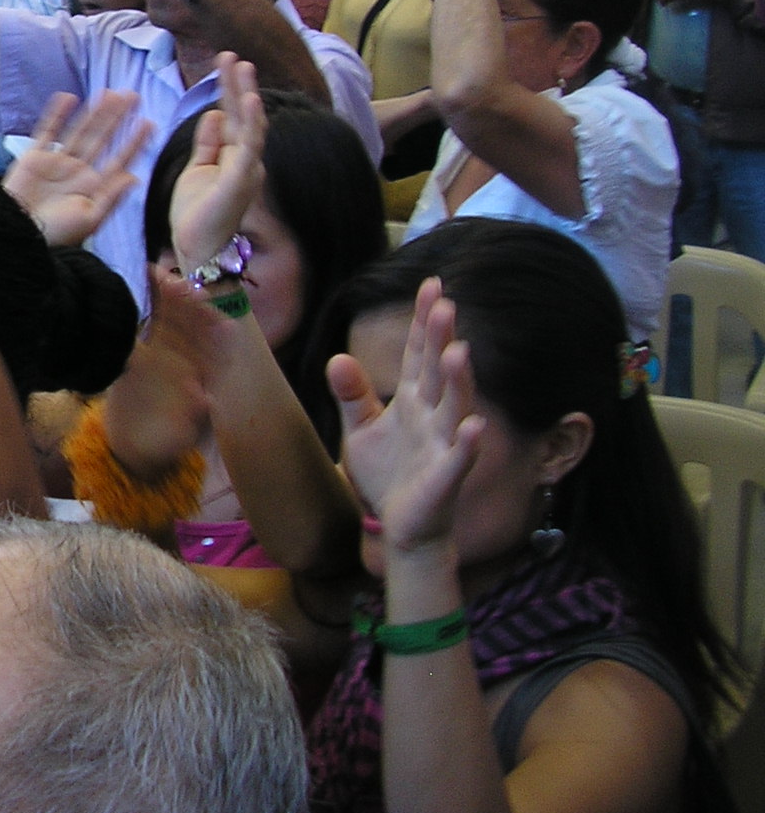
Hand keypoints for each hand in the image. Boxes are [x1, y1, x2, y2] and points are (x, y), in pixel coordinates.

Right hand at [3, 91, 153, 246]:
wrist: (17, 234)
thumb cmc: (56, 235)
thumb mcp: (89, 219)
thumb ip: (111, 197)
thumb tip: (134, 177)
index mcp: (93, 187)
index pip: (119, 159)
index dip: (134, 142)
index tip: (150, 123)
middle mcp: (78, 171)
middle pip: (102, 138)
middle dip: (117, 118)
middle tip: (133, 95)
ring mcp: (57, 163)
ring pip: (80, 130)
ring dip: (94, 112)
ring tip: (110, 93)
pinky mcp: (35, 157)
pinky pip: (48, 131)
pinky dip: (57, 115)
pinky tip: (68, 98)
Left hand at [167, 54, 265, 271]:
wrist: (197, 250)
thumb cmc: (197, 214)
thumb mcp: (197, 170)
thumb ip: (207, 143)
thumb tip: (214, 113)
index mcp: (232, 157)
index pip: (232, 116)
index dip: (228, 90)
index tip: (223, 63)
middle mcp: (244, 160)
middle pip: (242, 115)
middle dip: (237, 84)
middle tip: (232, 54)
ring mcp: (246, 170)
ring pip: (249, 125)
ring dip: (245, 95)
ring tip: (242, 67)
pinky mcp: (241, 181)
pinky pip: (248, 149)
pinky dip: (251, 125)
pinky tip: (249, 103)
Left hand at [333, 280, 485, 554]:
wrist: (398, 527)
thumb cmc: (386, 474)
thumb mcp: (361, 429)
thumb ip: (352, 394)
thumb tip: (338, 358)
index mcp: (413, 400)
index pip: (420, 354)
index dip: (424, 322)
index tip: (431, 285)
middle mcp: (433, 416)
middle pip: (439, 371)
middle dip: (442, 339)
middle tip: (445, 304)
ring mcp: (443, 445)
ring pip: (455, 407)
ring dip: (458, 380)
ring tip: (459, 351)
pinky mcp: (446, 478)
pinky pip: (460, 458)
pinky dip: (468, 442)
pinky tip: (474, 425)